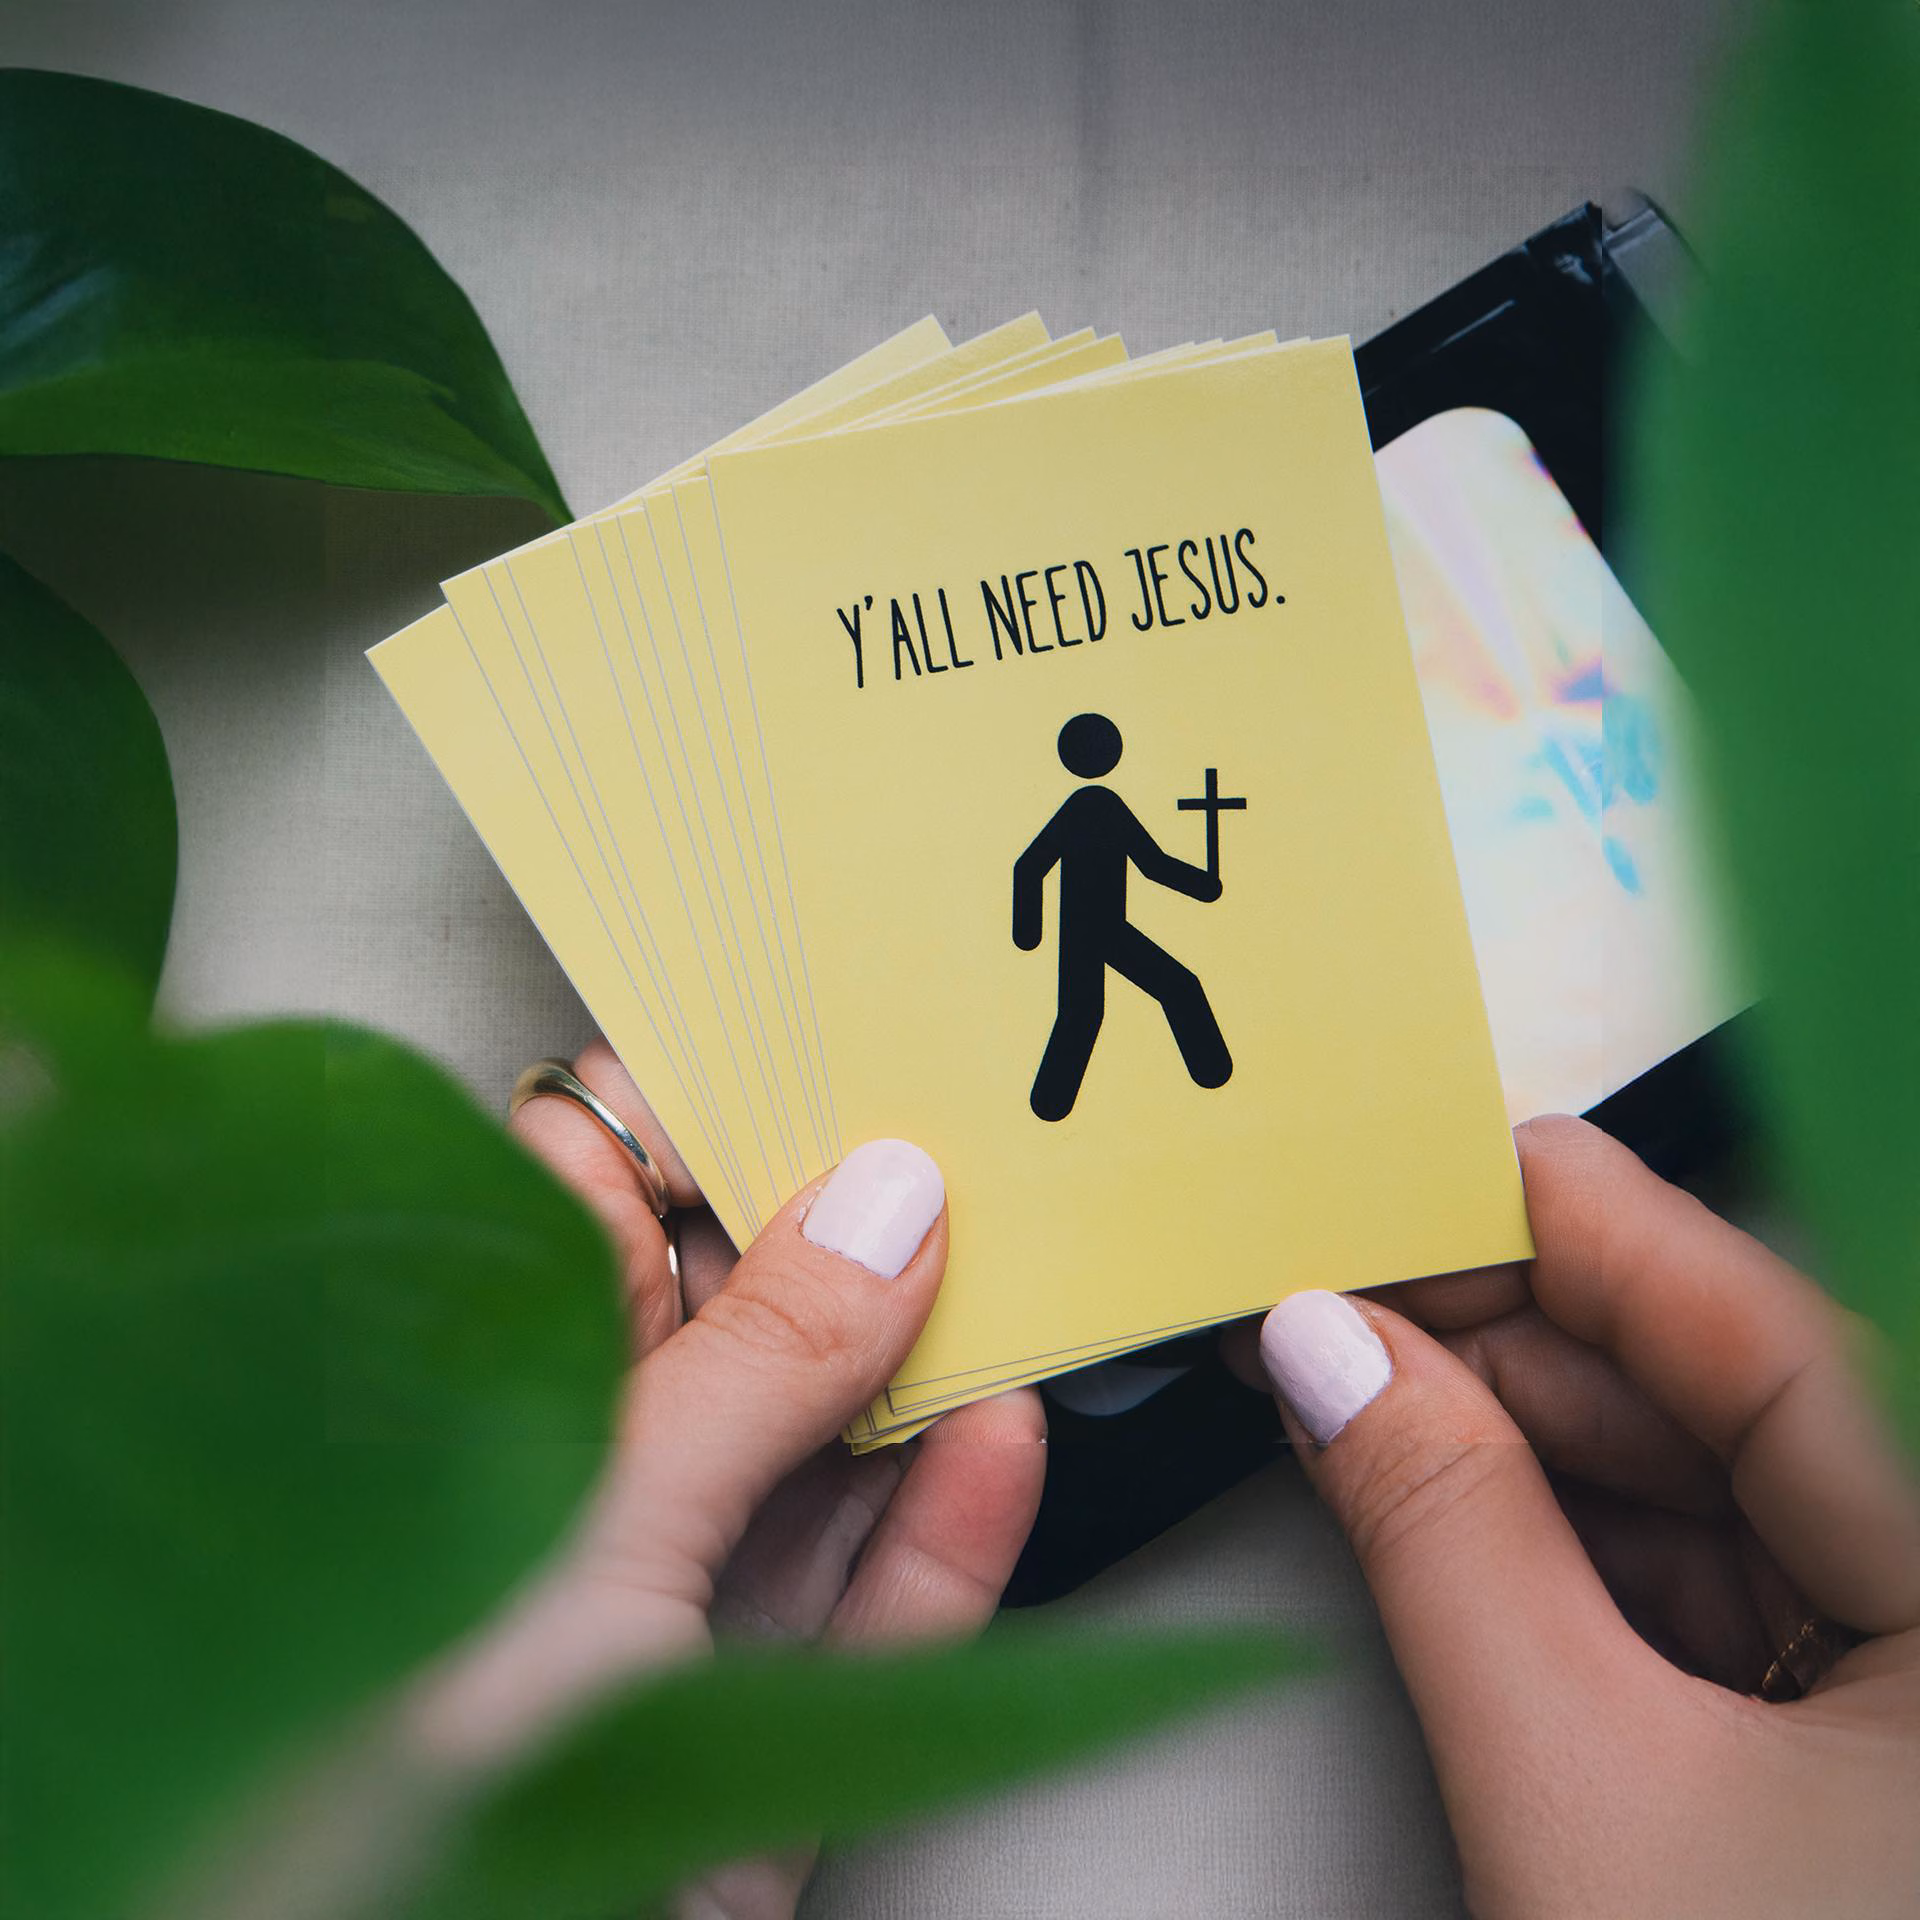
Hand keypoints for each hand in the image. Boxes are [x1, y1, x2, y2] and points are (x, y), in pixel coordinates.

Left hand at [412, 1042, 1046, 1917]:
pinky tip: (1006, 1434)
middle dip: (849, 1236)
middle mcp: (585, 1487)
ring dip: (928, 1373)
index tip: (813, 1046)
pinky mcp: (770, 1721)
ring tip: (1018, 1268)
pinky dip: (955, 1525)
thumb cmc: (422, 1754)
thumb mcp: (601, 1514)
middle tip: (959, 1138)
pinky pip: (882, 1601)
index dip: (693, 1119)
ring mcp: (682, 1608)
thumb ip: (760, 1359)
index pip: (593, 1204)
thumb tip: (889, 1202)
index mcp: (492, 1404)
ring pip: (828, 1456)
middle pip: (740, 1320)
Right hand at [1247, 1114, 1919, 1918]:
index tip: (1411, 1162)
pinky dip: (1585, 1549)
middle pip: (1735, 1395)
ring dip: (1535, 1446)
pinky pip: (1730, 1588)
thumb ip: (1440, 1537)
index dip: (1565, 1225)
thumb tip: (1323, 1351)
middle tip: (1340, 1299)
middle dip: (1516, 1342)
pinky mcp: (1889, 1742)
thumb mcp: (1581, 1790)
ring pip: (1724, 1492)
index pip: (1758, 1320)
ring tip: (1366, 1395)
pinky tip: (1460, 1512)